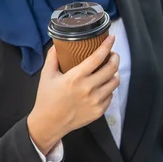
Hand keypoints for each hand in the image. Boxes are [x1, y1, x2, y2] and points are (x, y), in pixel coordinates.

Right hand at [27, 36, 119, 154]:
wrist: (49, 123)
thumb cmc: (47, 98)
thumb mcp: (47, 75)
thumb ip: (53, 58)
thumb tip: (57, 44)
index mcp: (75, 78)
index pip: (97, 57)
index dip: (107, 46)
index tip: (112, 38)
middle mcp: (88, 89)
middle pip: (112, 68)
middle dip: (115, 58)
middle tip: (113, 54)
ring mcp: (96, 101)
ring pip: (115, 82)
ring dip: (115, 73)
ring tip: (110, 70)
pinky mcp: (99, 111)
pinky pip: (111, 95)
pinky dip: (109, 88)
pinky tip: (103, 85)